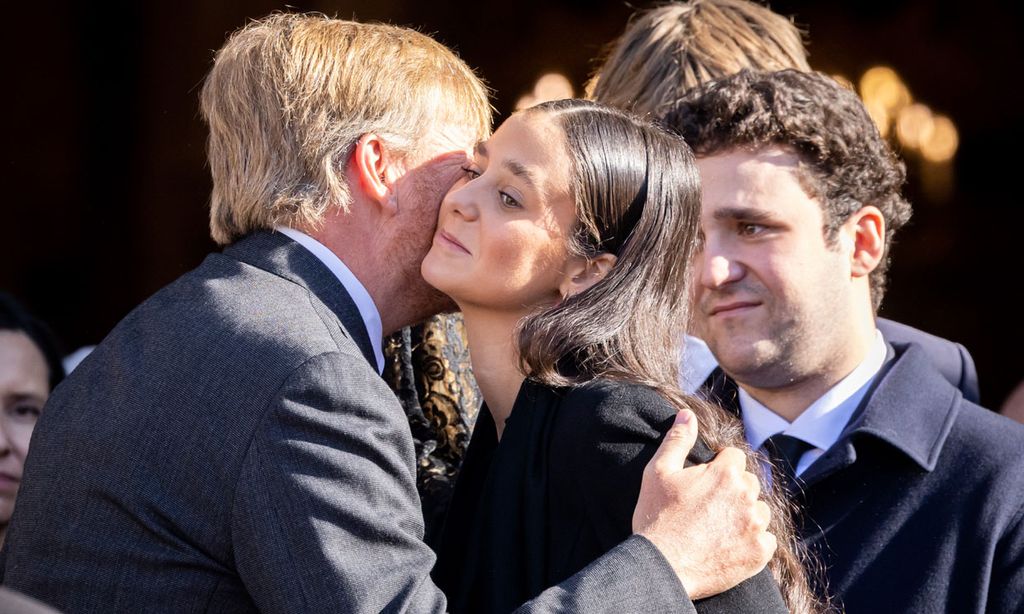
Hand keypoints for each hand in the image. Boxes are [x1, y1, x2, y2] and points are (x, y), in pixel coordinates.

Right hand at [633, 409, 774, 599]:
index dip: (719, 467)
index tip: (704, 483)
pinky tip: (729, 546)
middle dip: (733, 490)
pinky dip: (752, 542)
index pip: (735, 457)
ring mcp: (756, 525)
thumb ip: (677, 439)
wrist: (662, 567)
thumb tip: (687, 414)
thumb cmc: (656, 517)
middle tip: (708, 507)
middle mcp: (746, 496)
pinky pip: (766, 540)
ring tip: (717, 528)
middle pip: (749, 483)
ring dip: (745, 515)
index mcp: (725, 473)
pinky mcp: (760, 552)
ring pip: (759, 510)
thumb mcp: (659, 472)